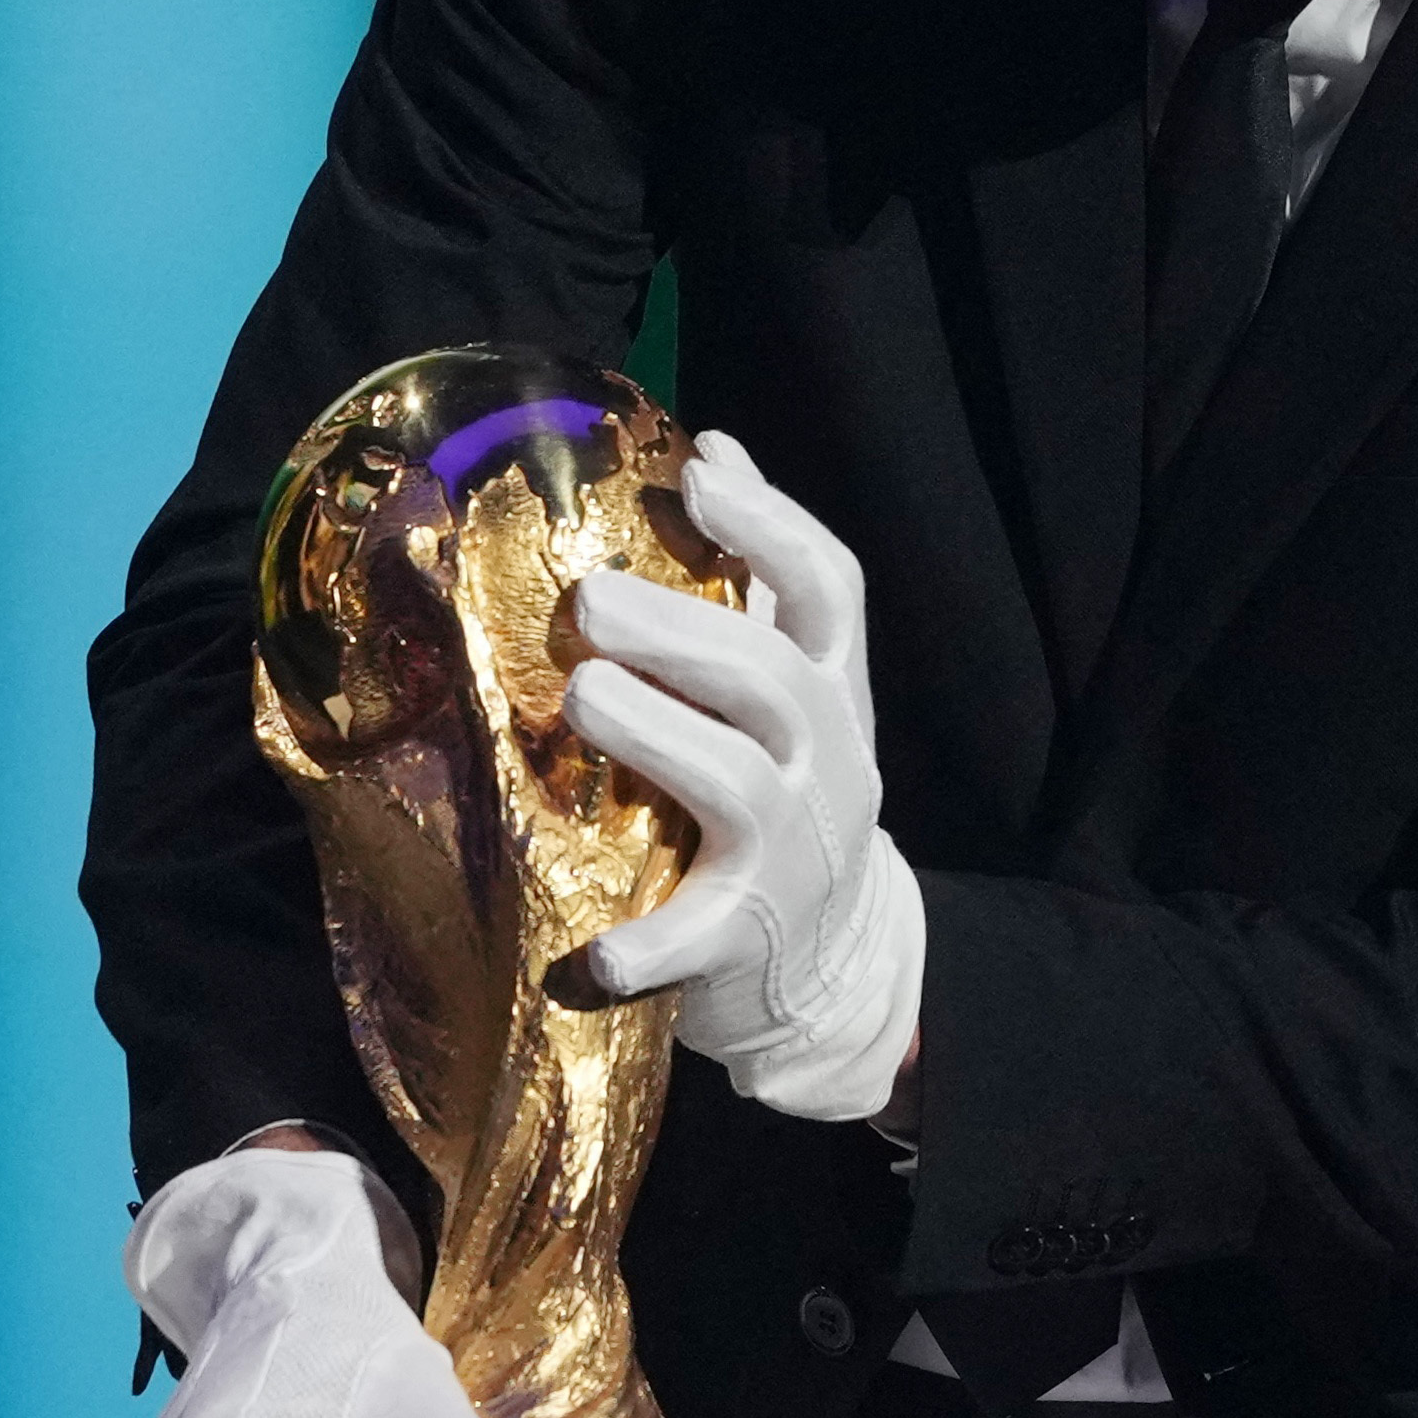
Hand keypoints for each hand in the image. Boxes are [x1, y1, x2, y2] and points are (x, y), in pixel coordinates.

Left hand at [566, 429, 927, 1121]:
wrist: (835, 967)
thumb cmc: (786, 797)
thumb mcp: (796, 692)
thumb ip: (761, 585)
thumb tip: (717, 449)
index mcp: (834, 694)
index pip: (831, 592)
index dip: (771, 525)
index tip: (698, 473)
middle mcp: (828, 763)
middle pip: (770, 679)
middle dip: (681, 630)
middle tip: (590, 598)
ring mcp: (793, 854)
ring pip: (736, 782)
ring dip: (657, 736)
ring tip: (581, 695)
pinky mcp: (746, 937)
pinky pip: (698, 937)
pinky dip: (648, 948)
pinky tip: (593, 955)